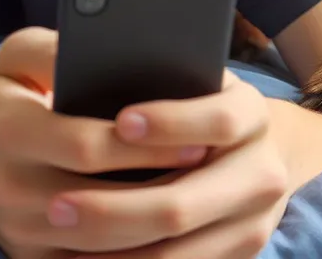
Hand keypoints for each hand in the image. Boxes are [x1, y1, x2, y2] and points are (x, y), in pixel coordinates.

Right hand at [0, 27, 210, 258]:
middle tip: (212, 174)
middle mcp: (11, 188)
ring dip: (156, 231)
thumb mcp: (16, 55)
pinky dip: (133, 257)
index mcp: (10, 131)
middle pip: (100, 204)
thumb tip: (98, 47)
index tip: (194, 141)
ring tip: (203, 205)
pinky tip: (173, 239)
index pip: (88, 146)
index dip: (145, 148)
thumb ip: (54, 45)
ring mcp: (18, 233)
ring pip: (101, 247)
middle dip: (161, 190)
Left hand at [59, 69, 289, 258]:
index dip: (171, 122)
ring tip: (63, 240)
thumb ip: (169, 80)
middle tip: (58, 206)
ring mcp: (253, 225)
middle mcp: (263, 172)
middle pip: (184, 204)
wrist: (262, 150)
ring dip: (112, 253)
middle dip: (113, 210)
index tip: (120, 121)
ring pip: (175, 254)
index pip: (219, 121)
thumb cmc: (209, 103)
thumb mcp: (202, 80)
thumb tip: (102, 80)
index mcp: (253, 115)